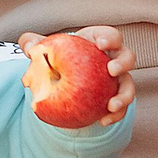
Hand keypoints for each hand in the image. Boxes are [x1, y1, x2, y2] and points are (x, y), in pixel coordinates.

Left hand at [19, 26, 135, 124]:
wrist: (61, 79)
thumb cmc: (55, 59)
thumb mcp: (43, 50)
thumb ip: (33, 45)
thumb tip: (28, 47)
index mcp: (98, 42)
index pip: (110, 36)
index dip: (109, 38)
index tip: (100, 44)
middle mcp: (112, 59)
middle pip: (127, 57)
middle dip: (123, 63)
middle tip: (111, 70)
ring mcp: (116, 80)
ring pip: (129, 85)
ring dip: (125, 95)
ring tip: (112, 105)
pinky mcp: (114, 98)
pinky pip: (121, 108)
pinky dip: (116, 115)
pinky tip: (103, 121)